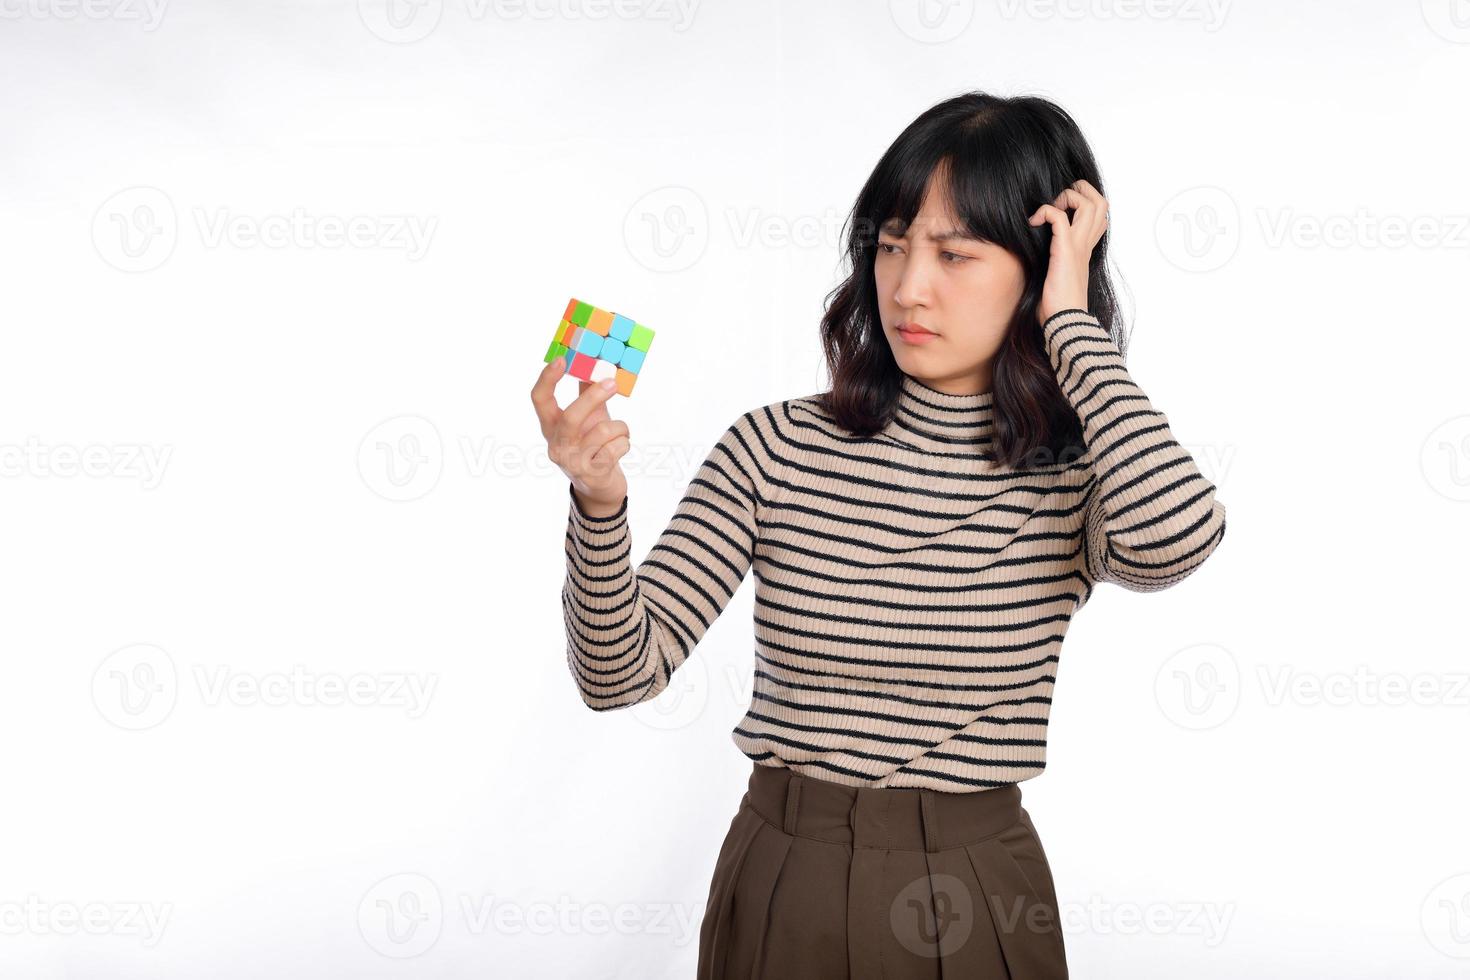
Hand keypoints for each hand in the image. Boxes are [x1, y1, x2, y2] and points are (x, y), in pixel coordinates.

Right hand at [530, 359, 629, 513]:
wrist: (600, 488)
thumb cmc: (594, 446)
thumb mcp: (587, 420)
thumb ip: (586, 394)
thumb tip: (594, 363)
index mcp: (551, 427)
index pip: (539, 399)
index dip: (548, 379)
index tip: (562, 359)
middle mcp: (557, 444)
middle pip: (571, 417)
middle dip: (593, 398)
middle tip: (612, 382)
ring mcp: (572, 461)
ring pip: (602, 432)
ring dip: (620, 427)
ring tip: (622, 431)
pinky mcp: (592, 474)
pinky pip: (616, 448)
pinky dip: (625, 442)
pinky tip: (621, 447)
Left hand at [1028, 178, 1108, 325]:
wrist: (1064, 322)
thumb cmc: (1057, 307)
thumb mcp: (1058, 277)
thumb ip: (1055, 261)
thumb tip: (1035, 254)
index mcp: (1086, 249)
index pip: (1100, 216)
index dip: (1085, 203)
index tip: (1060, 211)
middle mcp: (1086, 244)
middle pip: (1101, 202)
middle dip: (1080, 191)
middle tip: (1058, 202)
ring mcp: (1078, 245)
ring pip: (1089, 202)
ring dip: (1066, 197)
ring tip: (1047, 211)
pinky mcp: (1065, 250)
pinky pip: (1058, 216)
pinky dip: (1045, 211)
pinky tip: (1033, 222)